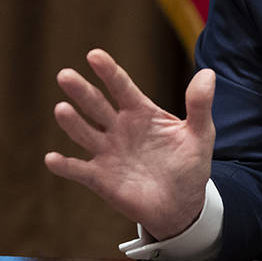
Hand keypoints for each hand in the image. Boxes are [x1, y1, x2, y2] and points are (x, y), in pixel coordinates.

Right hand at [45, 49, 215, 239]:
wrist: (182, 205)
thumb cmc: (189, 165)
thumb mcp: (201, 134)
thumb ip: (200, 105)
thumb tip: (208, 73)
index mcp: (141, 112)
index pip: (122, 87)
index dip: (109, 71)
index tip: (94, 55)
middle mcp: (119, 128)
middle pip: (97, 105)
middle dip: (82, 91)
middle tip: (65, 75)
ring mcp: (108, 152)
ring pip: (85, 133)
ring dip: (72, 122)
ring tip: (62, 109)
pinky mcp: (100, 178)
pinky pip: (80, 170)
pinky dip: (65, 166)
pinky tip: (53, 158)